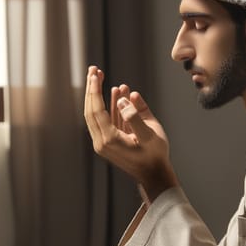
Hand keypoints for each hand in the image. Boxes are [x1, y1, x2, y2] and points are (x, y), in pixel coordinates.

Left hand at [84, 65, 177, 202]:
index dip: (95, 89)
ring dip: (98, 95)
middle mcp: (101, 142)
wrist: (154, 176)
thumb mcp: (150, 135)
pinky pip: (105, 119)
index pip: (96, 109)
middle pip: (90, 110)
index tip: (95, 73)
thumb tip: (122, 99)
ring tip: (101, 76)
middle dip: (91, 88)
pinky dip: (108, 105)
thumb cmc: (155, 156)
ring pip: (95, 114)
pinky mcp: (109, 142)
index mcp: (109, 139)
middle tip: (93, 70)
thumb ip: (135, 115)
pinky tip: (115, 92)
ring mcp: (103, 143)